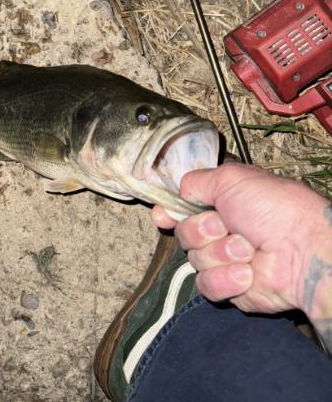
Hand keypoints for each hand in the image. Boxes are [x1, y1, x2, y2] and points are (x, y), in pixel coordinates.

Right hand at [152, 163, 331, 318]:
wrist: (302, 250)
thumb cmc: (272, 208)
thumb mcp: (230, 178)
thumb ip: (195, 182)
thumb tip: (177, 193)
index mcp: (221, 202)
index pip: (182, 208)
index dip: (169, 213)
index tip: (163, 216)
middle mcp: (220, 230)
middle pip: (183, 233)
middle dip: (202, 230)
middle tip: (226, 225)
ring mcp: (224, 260)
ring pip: (194, 259)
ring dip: (220, 253)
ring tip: (248, 249)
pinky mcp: (229, 287)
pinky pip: (206, 284)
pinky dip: (226, 277)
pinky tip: (247, 273)